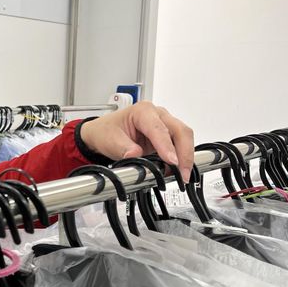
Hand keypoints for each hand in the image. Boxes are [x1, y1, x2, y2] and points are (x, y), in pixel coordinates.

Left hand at [79, 101, 193, 181]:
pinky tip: (177, 170)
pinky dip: (181, 157)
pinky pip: (179, 145)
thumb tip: (135, 155)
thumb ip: (123, 148)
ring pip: (184, 137)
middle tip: (182, 173)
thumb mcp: (109, 140)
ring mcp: (164, 124)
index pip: (159, 129)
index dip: (167, 147)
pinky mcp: (166, 136)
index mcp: (143, 111)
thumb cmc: (106, 132)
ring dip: (185, 156)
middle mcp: (157, 115)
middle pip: (180, 131)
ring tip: (181, 175)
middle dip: (184, 153)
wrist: (102, 133)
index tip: (172, 162)